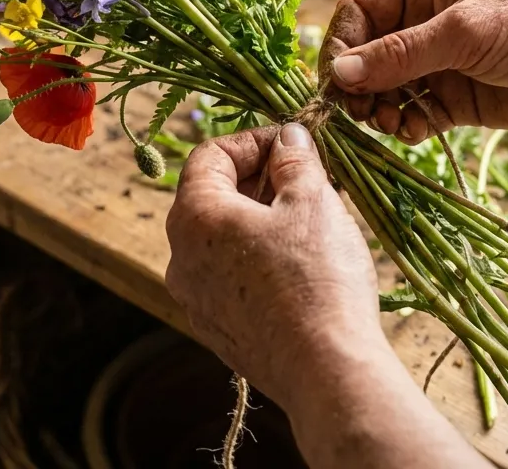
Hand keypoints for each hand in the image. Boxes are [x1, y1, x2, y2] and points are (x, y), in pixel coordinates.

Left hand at [165, 122, 384, 409]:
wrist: (327, 371)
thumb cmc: (316, 276)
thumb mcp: (311, 200)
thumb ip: (294, 159)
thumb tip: (288, 138)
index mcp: (194, 218)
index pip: (209, 155)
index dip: (252, 140)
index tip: (292, 143)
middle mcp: (181, 258)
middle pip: (212, 195)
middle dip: (258, 177)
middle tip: (305, 174)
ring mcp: (197, 300)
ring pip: (222, 238)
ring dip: (260, 216)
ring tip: (308, 214)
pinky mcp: (219, 331)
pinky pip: (231, 275)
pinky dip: (258, 254)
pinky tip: (301, 259)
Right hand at [321, 0, 507, 145]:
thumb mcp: (464, 33)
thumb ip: (400, 54)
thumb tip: (339, 73)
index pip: (359, 12)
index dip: (341, 45)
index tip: (336, 80)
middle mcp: (422, 22)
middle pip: (364, 54)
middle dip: (357, 84)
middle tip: (361, 112)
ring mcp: (437, 63)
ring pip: (383, 89)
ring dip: (377, 110)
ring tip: (390, 124)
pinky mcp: (453, 100)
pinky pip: (410, 114)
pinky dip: (403, 127)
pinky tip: (412, 132)